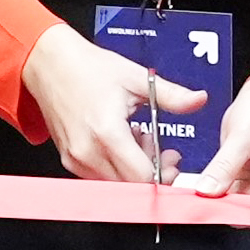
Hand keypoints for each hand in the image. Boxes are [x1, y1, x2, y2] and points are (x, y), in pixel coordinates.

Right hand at [21, 23, 190, 183]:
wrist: (50, 64)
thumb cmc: (88, 68)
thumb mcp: (137, 78)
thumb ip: (172, 95)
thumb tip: (199, 100)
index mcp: (107, 132)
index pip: (142, 177)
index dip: (163, 174)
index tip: (172, 159)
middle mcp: (87, 152)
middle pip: (130, 185)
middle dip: (152, 171)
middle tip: (160, 148)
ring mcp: (75, 158)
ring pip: (115, 183)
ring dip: (133, 169)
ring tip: (138, 139)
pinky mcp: (69, 160)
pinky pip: (99, 176)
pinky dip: (116, 166)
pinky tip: (121, 142)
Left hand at [184, 63, 249, 203]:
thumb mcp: (243, 135)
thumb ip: (225, 166)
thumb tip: (206, 191)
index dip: (235, 210)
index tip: (209, 206)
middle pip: (248, 212)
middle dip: (223, 204)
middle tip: (199, 194)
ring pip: (234, 206)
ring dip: (216, 197)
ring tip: (201, 183)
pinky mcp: (248, 185)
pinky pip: (228, 195)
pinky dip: (215, 190)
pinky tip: (204, 181)